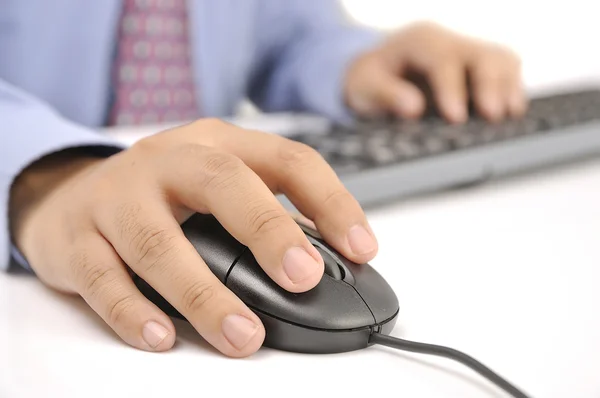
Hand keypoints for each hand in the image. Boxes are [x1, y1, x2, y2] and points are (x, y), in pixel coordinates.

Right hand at [9, 119, 377, 356]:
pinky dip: (134, 311)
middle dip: (269, 230)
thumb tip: (325, 263)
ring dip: (204, 293)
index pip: (287, 160)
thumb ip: (265, 217)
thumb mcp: (217, 188)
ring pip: (159, 241)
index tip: (362, 248)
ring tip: (243, 335)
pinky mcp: (77, 237)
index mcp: (218, 145)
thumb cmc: (163, 194)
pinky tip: (162, 336)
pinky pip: (102, 277)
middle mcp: (169, 160)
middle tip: (303, 278)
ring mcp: (119, 195)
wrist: (71, 194)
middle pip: (223, 183)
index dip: (331, 201)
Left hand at [345, 22, 526, 122]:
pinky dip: (512, 89)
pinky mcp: (478, 67)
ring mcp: (466, 52)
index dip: (452, 88)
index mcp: (419, 41)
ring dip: (507, 87)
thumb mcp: (363, 87)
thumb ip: (385, 95)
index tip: (456, 117)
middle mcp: (448, 41)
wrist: (374, 72)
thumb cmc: (368, 80)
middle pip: (481, 55)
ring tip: (509, 116)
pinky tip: (513, 112)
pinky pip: (506, 70)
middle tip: (493, 116)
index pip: (442, 59)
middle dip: (490, 85)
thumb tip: (413, 108)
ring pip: (500, 59)